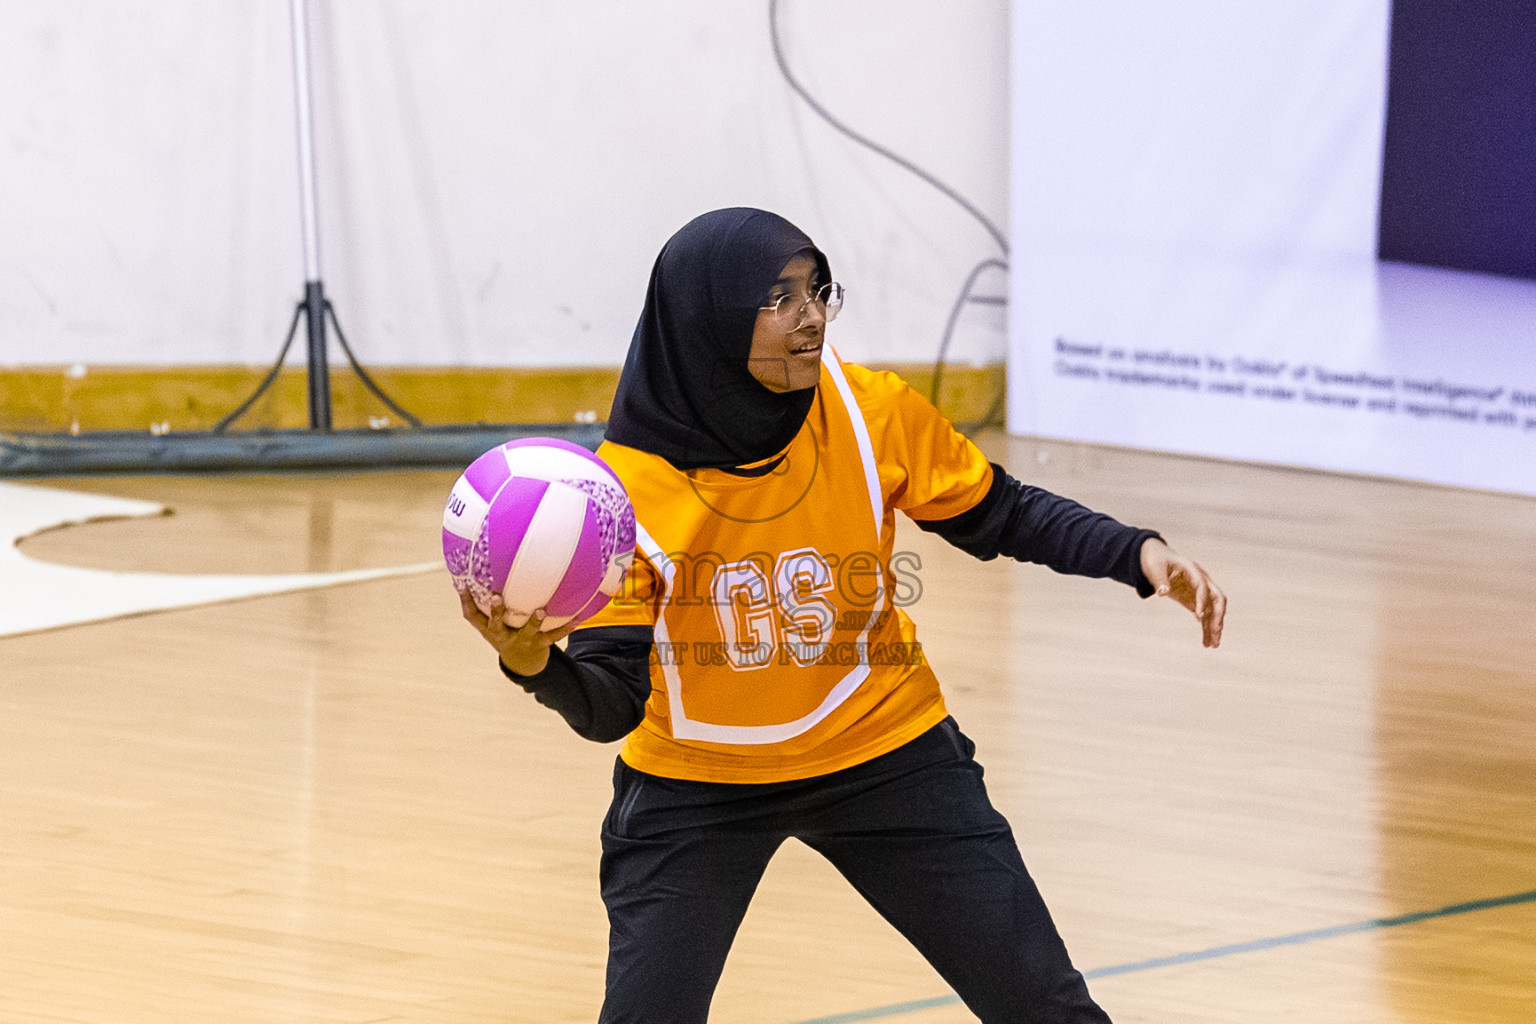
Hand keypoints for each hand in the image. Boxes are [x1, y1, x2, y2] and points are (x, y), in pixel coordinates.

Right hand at [459, 590, 578, 675]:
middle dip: (496, 611)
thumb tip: (477, 572)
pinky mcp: (539, 644)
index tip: (462, 585)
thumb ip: (487, 602)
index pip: (472, 616)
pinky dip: (565, 627)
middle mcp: (502, 636)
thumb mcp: (493, 622)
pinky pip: (553, 636)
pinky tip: (576, 618)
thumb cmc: (506, 632)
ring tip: (541, 611)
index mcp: (489, 629)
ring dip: (534, 621)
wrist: (522, 663)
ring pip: (527, 632)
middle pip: (495, 624)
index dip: (465, 601)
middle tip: (496, 597)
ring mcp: (521, 641)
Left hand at [1139, 538, 1225, 647]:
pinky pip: (1203, 614)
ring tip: (1212, 646)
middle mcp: (1201, 580)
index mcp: (1192, 569)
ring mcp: (1199, 591)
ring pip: (1212, 610)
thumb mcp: (1154, 568)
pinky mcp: (1194, 599)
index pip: (1202, 585)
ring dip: (1213, 627)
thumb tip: (1162, 592)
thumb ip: (1159, 580)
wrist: (1156, 557)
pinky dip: (1205, 627)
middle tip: (1216, 633)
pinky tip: (1206, 642)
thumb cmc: (1155, 560)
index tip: (1199, 616)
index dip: (1201, 600)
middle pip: (1217, 598)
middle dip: (1218, 616)